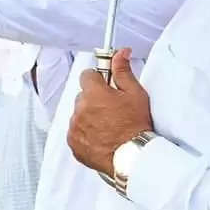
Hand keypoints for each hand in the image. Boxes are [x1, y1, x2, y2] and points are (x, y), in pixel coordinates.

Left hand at [68, 49, 152, 175]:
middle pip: (83, 96)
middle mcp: (80, 109)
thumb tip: (121, 53)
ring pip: (78, 114)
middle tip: (112, 110)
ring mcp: (75, 127)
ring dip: (89, 116)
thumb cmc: (136, 126)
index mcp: (94, 93)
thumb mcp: (135, 94)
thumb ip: (123, 71)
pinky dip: (85, 133)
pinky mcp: (73, 143)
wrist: (133, 156)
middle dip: (94, 99)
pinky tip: (101, 137)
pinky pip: (75, 131)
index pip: (87, 75)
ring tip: (108, 126)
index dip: (99, 79)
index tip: (107, 86)